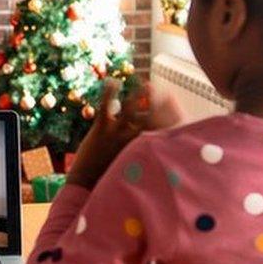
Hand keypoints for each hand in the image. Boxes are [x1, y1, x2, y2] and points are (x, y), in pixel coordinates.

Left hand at [67, 79, 182, 189]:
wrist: (88, 182)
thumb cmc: (113, 173)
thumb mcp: (134, 164)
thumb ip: (147, 152)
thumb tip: (157, 144)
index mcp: (146, 148)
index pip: (166, 127)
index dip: (172, 111)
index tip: (174, 101)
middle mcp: (136, 138)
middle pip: (153, 114)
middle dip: (160, 101)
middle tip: (162, 91)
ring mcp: (119, 132)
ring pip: (131, 106)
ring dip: (138, 92)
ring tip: (144, 83)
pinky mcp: (102, 128)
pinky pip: (107, 104)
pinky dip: (109, 90)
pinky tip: (112, 80)